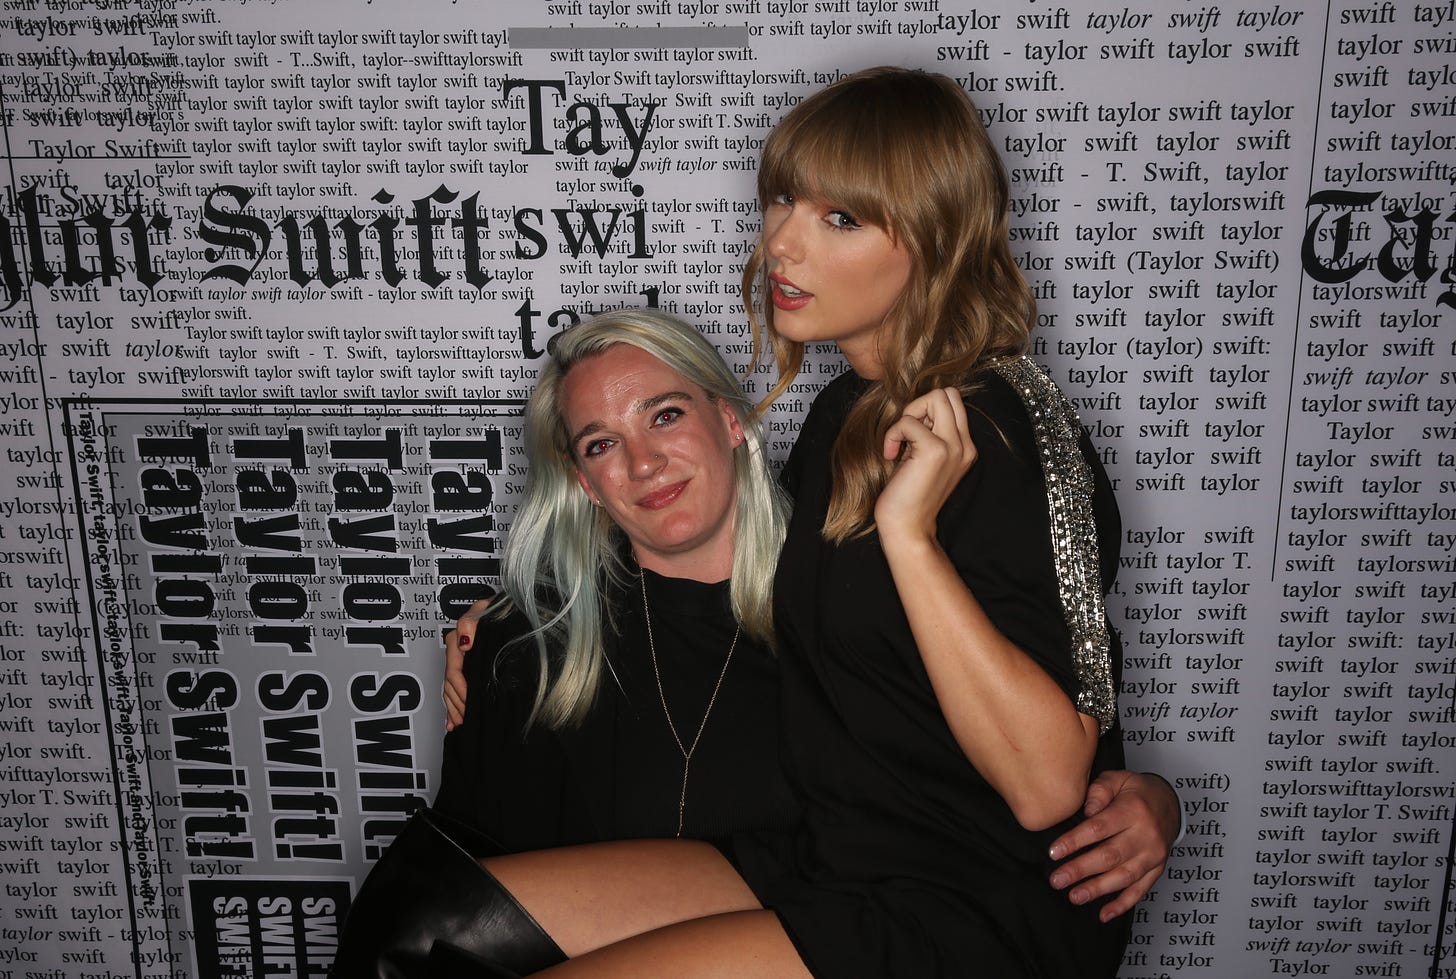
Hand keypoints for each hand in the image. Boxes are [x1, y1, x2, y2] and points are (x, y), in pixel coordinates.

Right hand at [443, 596, 494, 729]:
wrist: (511, 608)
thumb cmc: (500, 608)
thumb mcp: (486, 608)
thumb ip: (471, 621)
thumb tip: (464, 643)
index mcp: (460, 638)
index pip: (454, 669)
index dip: (460, 688)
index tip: (469, 700)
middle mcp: (458, 650)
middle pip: (449, 682)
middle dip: (456, 702)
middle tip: (466, 718)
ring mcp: (460, 659)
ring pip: (449, 688)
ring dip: (452, 707)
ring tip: (459, 722)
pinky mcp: (466, 665)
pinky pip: (452, 688)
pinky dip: (451, 706)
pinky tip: (453, 721)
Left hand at [873, 388, 976, 543]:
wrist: (907, 527)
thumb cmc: (908, 494)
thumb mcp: (923, 457)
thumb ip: (929, 432)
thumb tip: (917, 407)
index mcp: (965, 446)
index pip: (954, 401)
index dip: (927, 410)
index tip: (912, 436)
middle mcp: (965, 445)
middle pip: (947, 393)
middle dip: (920, 406)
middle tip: (907, 435)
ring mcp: (953, 447)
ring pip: (935, 397)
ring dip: (909, 415)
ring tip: (900, 444)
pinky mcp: (935, 451)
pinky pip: (908, 421)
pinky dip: (893, 434)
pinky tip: (891, 455)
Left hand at [1047, 770, 1179, 920]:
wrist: (1169, 802)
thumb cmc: (1137, 791)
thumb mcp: (1118, 778)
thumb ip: (1099, 791)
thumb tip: (1086, 810)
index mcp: (1133, 810)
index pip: (1100, 828)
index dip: (1075, 841)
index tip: (1054, 852)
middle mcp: (1146, 835)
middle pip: (1110, 856)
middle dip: (1081, 870)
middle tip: (1057, 880)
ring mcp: (1153, 855)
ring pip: (1124, 876)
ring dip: (1098, 889)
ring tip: (1074, 896)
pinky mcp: (1157, 869)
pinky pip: (1141, 890)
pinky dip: (1123, 905)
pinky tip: (1104, 914)